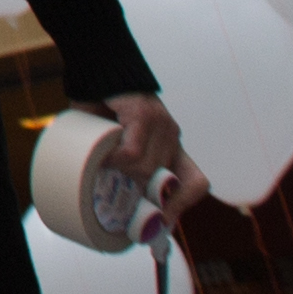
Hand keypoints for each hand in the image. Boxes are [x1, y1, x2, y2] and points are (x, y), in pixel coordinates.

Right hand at [96, 94, 208, 236]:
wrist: (96, 69)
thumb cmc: (103, 108)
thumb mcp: (118, 143)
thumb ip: (123, 164)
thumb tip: (115, 201)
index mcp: (171, 146)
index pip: (196, 182)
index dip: (181, 206)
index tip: (162, 225)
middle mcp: (173, 137)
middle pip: (166, 183)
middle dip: (146, 199)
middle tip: (128, 212)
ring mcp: (162, 125)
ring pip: (147, 168)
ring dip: (123, 173)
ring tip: (104, 163)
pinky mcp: (145, 115)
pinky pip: (133, 153)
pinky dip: (116, 160)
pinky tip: (104, 155)